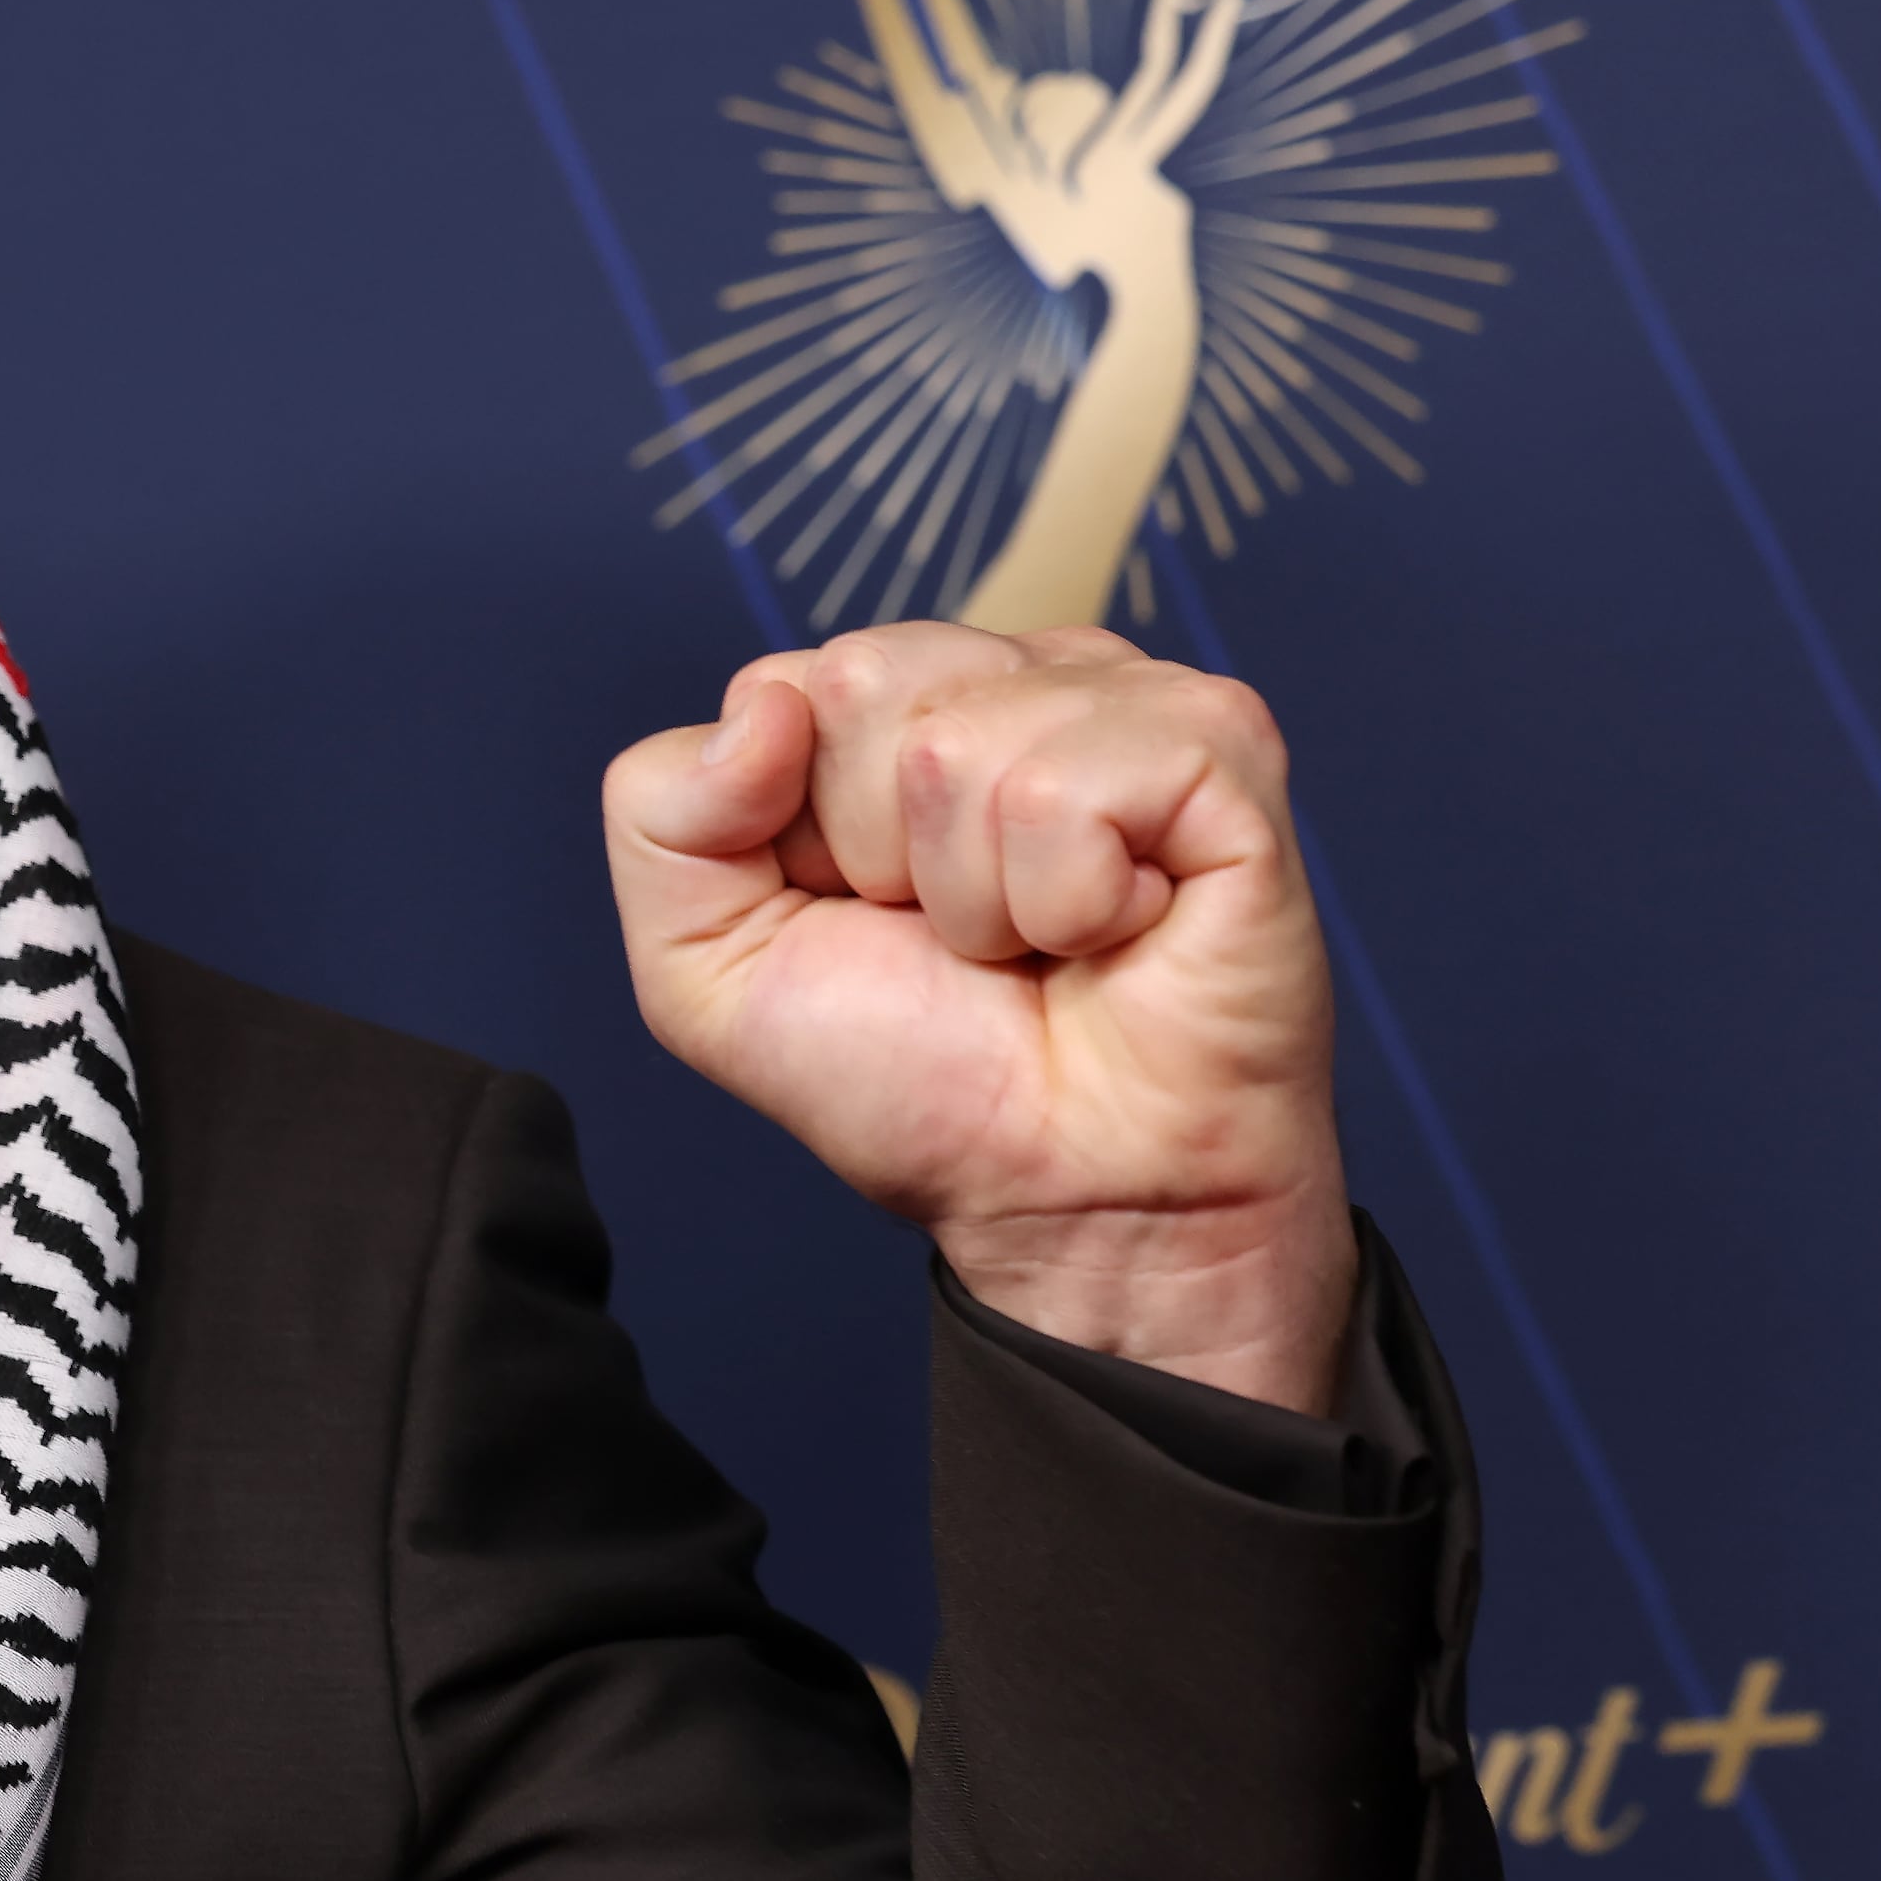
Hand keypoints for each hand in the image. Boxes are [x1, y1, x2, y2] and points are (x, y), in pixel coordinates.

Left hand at [602, 623, 1354, 1413]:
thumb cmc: (922, 1083)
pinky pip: (1065, 789)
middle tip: (967, 940)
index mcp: (907, 705)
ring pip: (955, 744)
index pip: (782, 683)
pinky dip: (1069, 900)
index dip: (796, 835)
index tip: (871, 918)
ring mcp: (1127, 699)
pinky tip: (1121, 930)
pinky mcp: (1219, 750)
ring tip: (1044, 947)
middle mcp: (1019, 677)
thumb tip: (763, 702)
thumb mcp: (708, 966)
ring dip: (979, 898)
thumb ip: (660, 813)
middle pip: (862, 682)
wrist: (1071, 1203)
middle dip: (881, 854)